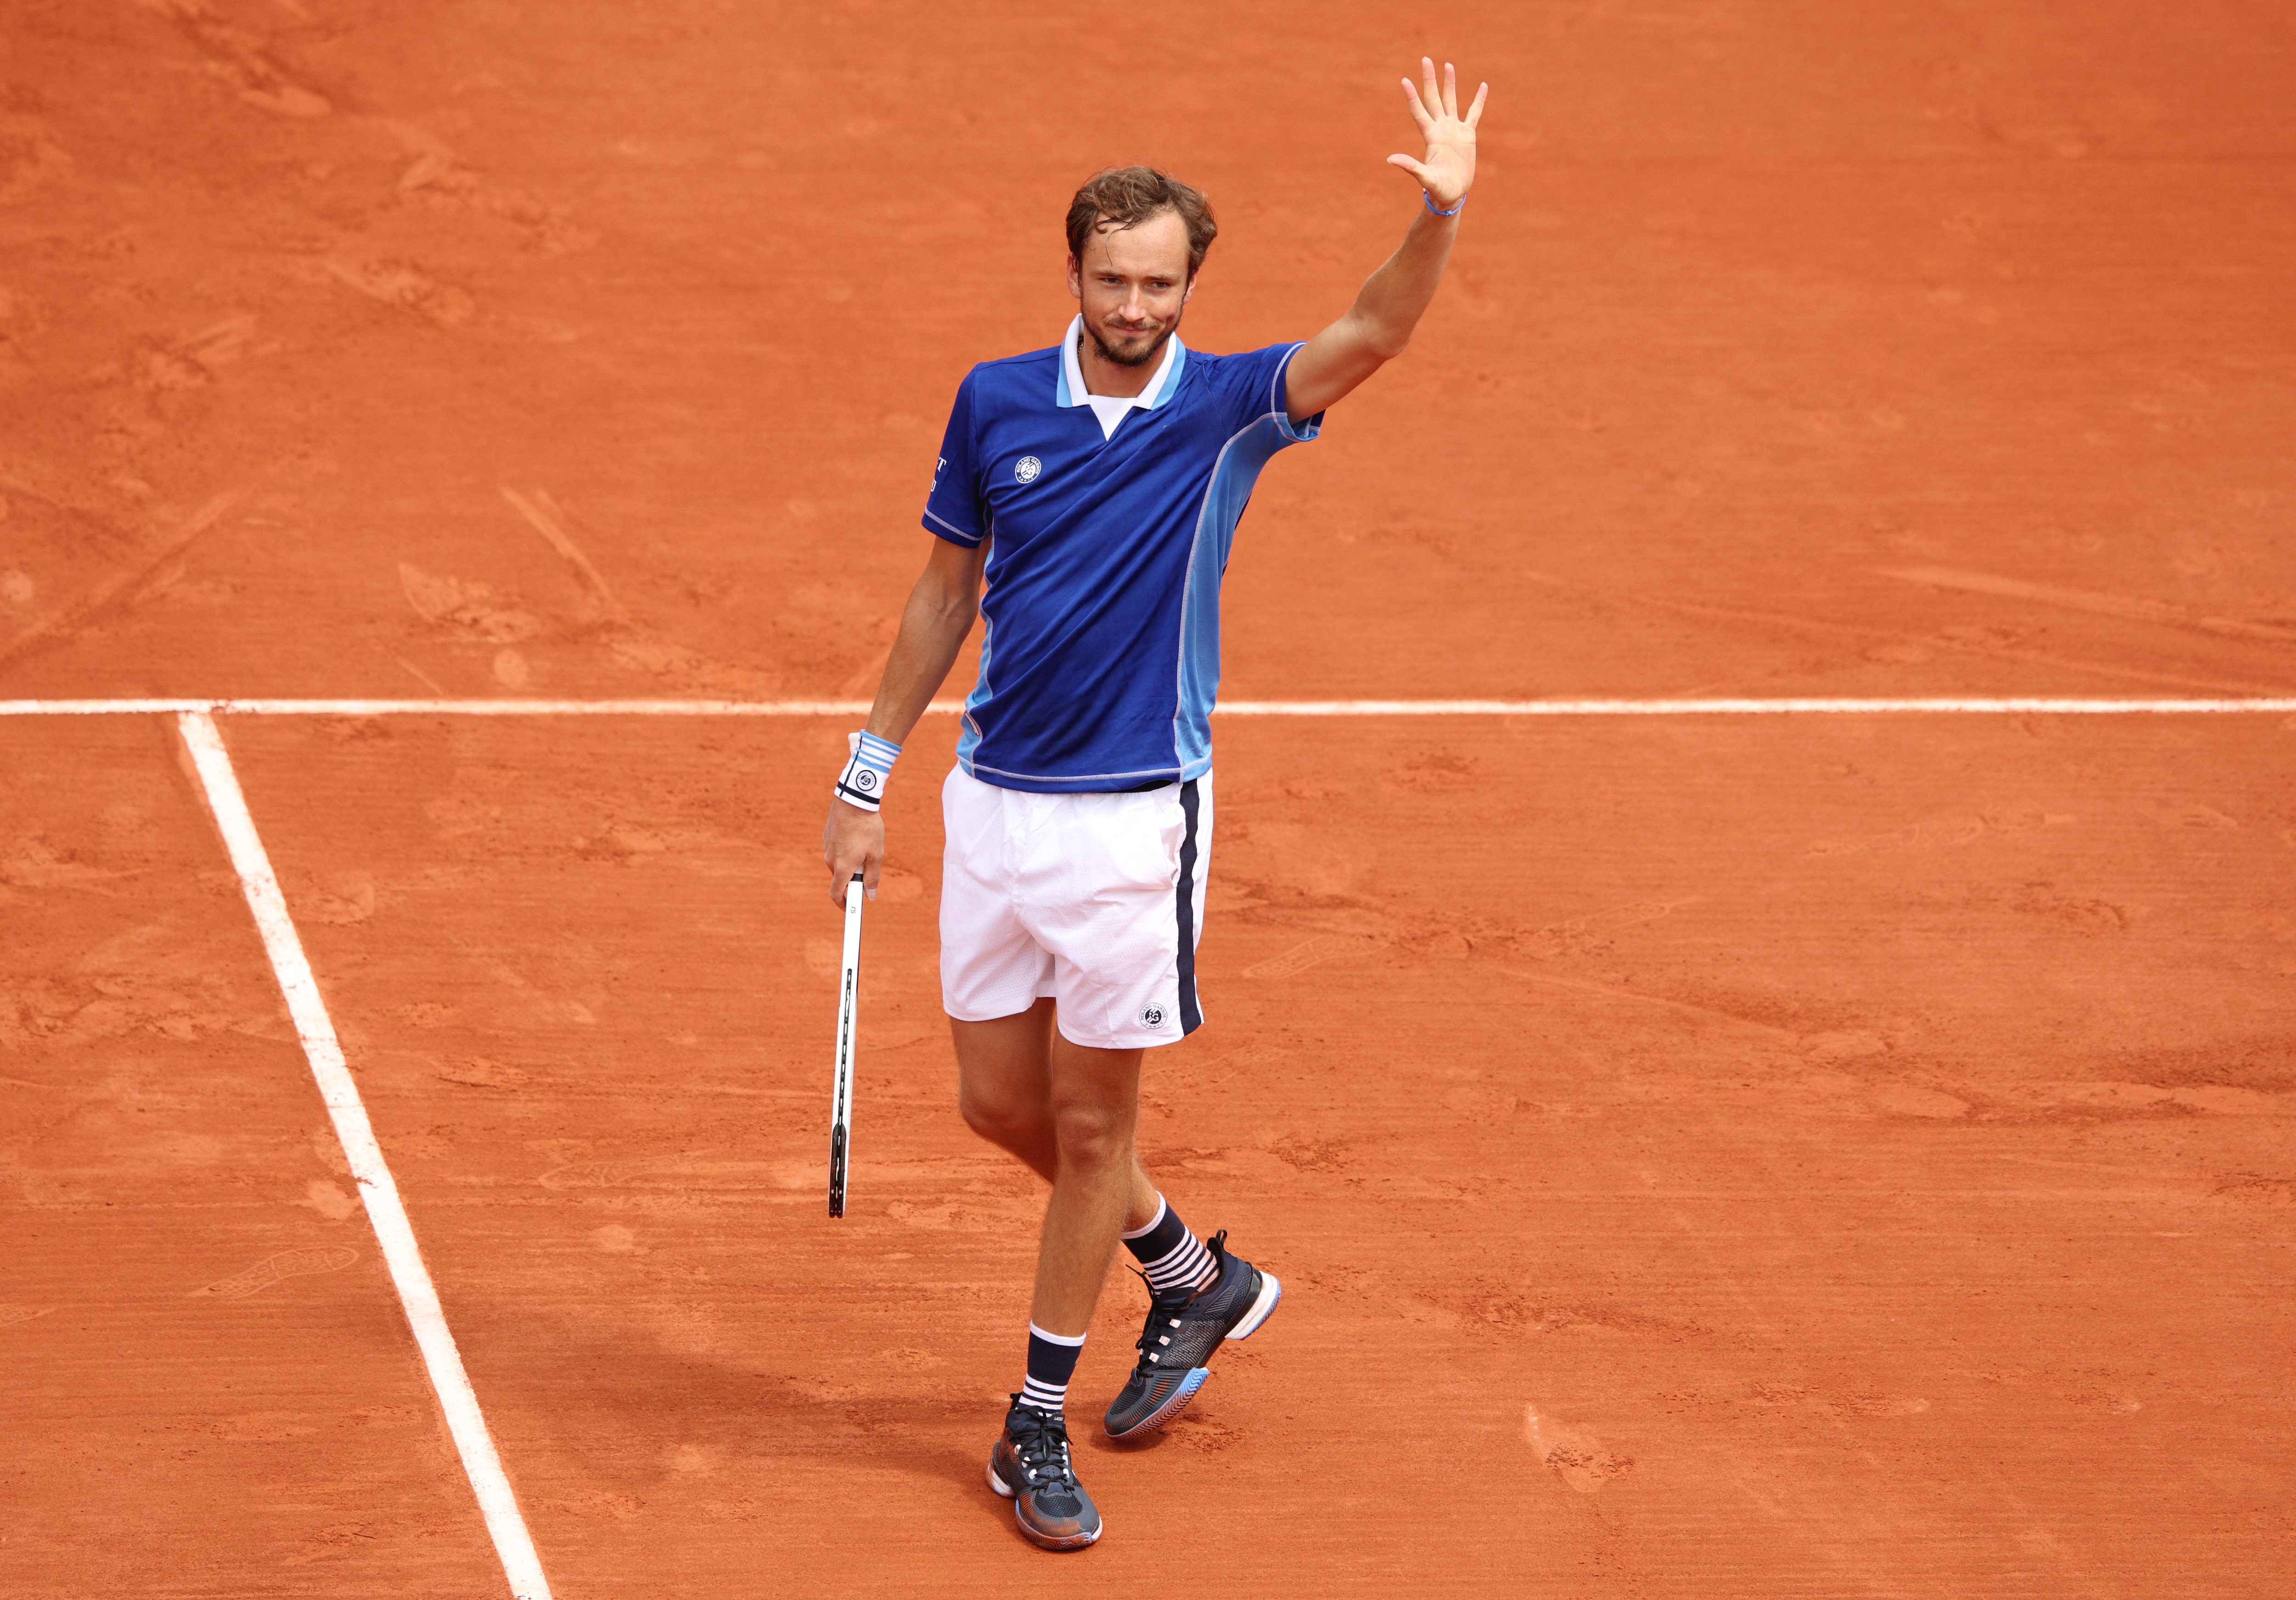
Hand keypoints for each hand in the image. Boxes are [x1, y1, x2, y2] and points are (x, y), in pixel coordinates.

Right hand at [822, 798, 882, 905]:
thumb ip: (872, 877)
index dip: (843, 905)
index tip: (851, 910)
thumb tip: (871, 895)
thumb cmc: (867, 828)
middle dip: (853, 879)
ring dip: (851, 862)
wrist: (854, 801)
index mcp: (842, 867)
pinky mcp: (827, 837)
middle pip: (840, 878)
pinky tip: (857, 837)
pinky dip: (846, 850)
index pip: (837, 894)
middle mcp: (831, 860)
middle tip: (869, 868)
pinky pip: (837, 850)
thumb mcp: (876, 854)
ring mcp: (827, 848)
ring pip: (839, 863)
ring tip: (866, 846)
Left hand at [1387, 57, 1486, 210]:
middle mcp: (1441, 129)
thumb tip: (1389, 159)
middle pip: (1434, 98)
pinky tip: (1483, 86)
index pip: (1419, 111)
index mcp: (1430, 136)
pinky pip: (1474, 113)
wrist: (1452, 195)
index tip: (1404, 80)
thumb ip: (1410, 166)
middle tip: (1425, 59)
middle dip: (1429, 79)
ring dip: (1449, 84)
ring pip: (1451, 101)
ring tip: (1448, 65)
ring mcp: (1454, 130)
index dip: (1412, 96)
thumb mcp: (1424, 177)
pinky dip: (1479, 100)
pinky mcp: (1468, 135)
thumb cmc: (1438, 189)